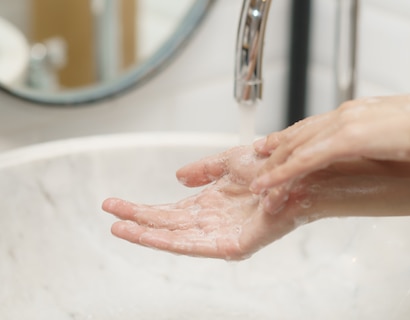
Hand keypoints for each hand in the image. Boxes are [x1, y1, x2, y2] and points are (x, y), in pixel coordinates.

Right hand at [102, 146, 313, 259]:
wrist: (299, 174)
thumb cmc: (272, 169)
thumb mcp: (229, 163)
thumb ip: (203, 169)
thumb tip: (179, 177)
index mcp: (210, 204)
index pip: (168, 211)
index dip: (141, 209)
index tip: (115, 204)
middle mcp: (213, 222)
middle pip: (166, 226)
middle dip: (137, 221)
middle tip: (110, 216)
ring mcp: (221, 235)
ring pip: (175, 238)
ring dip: (146, 234)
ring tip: (120, 228)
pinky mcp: (234, 246)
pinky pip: (196, 247)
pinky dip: (169, 242)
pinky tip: (147, 236)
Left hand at [250, 92, 409, 212]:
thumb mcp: (406, 130)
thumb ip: (387, 135)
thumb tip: (388, 142)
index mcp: (362, 110)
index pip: (319, 122)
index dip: (297, 134)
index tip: (280, 140)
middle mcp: (347, 114)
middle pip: (301, 132)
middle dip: (277, 146)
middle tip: (258, 154)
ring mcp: (344, 126)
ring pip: (297, 146)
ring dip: (274, 163)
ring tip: (258, 178)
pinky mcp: (345, 141)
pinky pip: (304, 160)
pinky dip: (282, 172)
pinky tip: (268, 183)